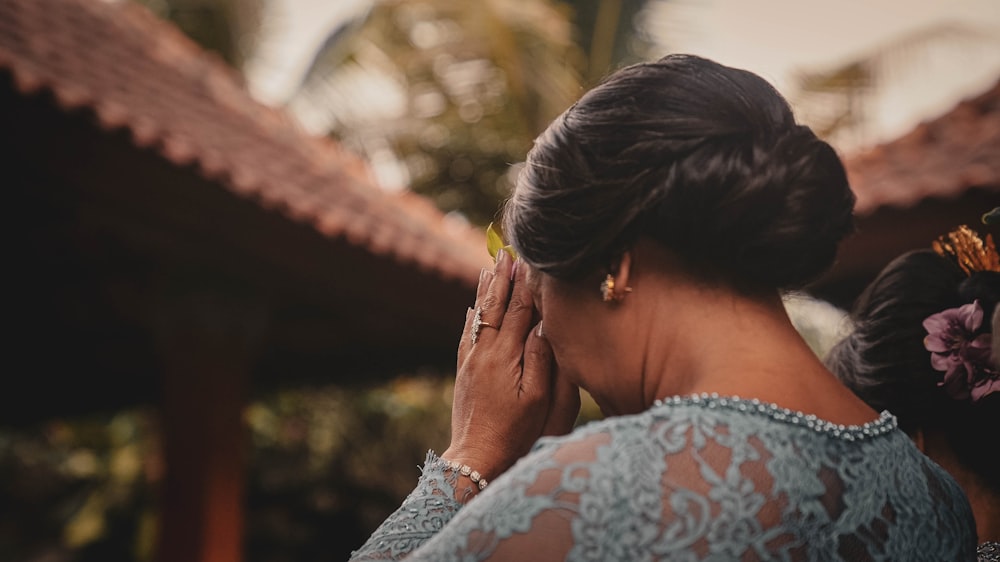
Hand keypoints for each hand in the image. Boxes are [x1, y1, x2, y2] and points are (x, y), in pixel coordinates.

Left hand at [444, 251, 579, 483]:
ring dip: (485, 290)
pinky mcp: (463, 371)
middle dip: (502, 278)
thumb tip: (542, 325)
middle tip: (508, 252)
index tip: (530, 261)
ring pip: (478, 316)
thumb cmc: (516, 431)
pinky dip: (472, 315)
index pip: (518, 311)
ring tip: (490, 267)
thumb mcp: (538, 400)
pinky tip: (473, 305)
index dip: (525, 285)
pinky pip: (467, 334)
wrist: (477, 455)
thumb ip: (541, 360)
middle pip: (495, 306)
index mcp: (505, 356)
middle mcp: (484, 352)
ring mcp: (471, 361)